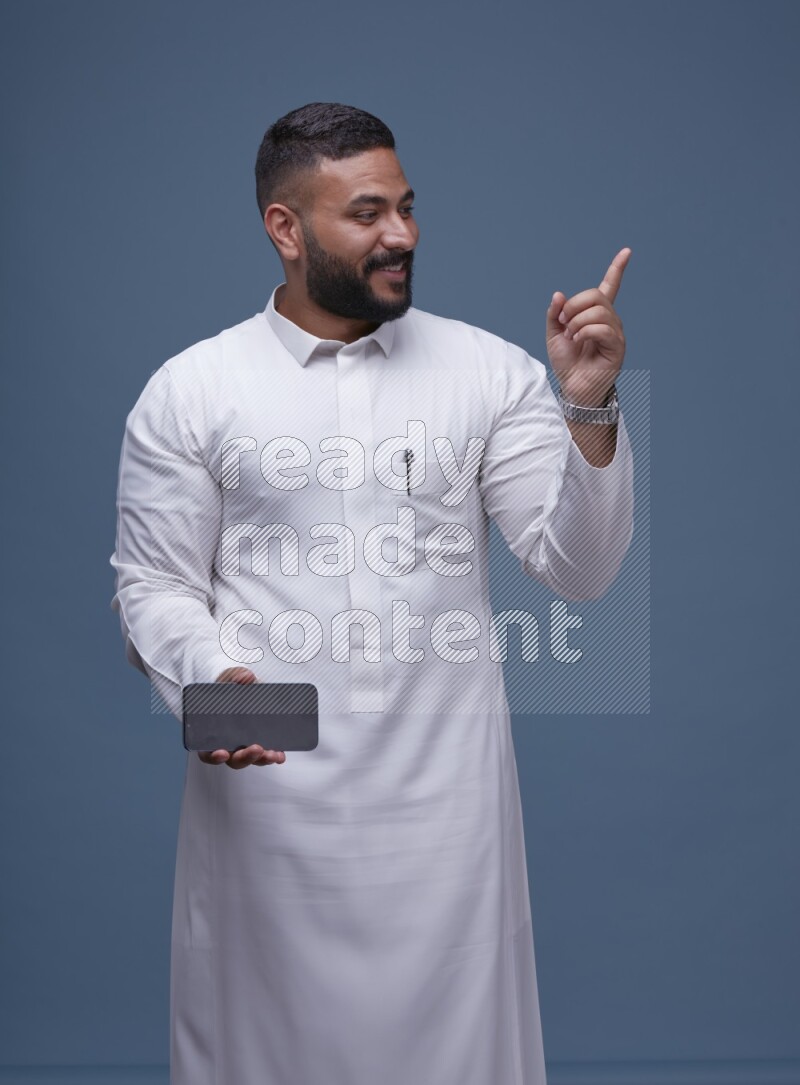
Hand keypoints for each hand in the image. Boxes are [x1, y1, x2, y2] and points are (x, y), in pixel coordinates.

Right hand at [197, 666, 286, 768]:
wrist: (246, 688)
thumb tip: (245, 677)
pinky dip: (274, 756)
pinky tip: (280, 754)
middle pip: (234, 759)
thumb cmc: (231, 688)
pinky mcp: (260, 744)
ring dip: (262, 759)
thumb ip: (236, 676)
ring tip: (272, 754)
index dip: (213, 756)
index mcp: (213, 733)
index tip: (221, 753)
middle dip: (245, 757)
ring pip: (251, 759)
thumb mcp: (231, 678)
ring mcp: (245, 746)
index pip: (207, 752)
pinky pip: (265, 754)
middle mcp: (228, 744)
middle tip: (255, 749)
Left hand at [546, 247, 630, 406]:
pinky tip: (579, 342)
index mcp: (595, 314)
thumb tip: (558, 295)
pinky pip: (603, 328)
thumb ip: (554, 314)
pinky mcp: (617, 346)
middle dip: (574, 306)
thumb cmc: (567, 362)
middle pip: (596, 295)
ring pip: (598, 311)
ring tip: (571, 337)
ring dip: (577, 322)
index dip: (617, 269)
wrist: (573, 387)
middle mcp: (609, 320)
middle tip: (563, 323)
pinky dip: (585, 332)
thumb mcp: (553, 335)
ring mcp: (615, 332)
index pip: (609, 286)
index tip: (626, 252)